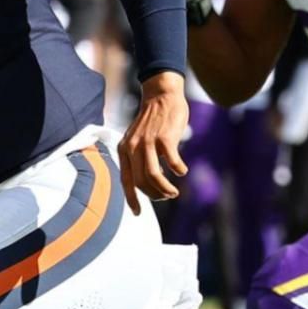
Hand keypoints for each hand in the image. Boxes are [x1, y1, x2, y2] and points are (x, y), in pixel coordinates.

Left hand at [118, 72, 189, 213]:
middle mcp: (133, 147)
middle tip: (166, 196)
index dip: (131, 199)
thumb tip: (147, 183)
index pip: (125, 180)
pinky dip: (178, 170)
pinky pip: (172, 161)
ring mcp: (148, 142)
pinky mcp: (165, 137)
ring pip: (153, 175)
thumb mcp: (137, 139)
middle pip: (141, 182)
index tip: (138, 213)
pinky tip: (182, 171)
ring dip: (165, 188)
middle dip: (154, 195)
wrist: (161, 95)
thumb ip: (138, 158)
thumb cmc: (153, 121)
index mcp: (124, 150)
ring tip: (174, 191)